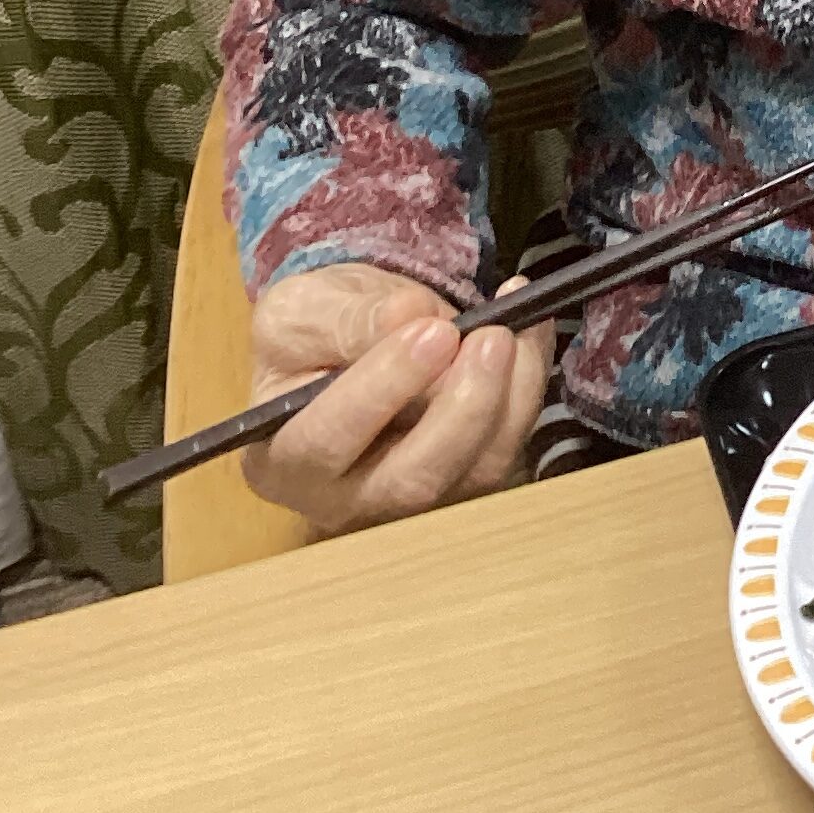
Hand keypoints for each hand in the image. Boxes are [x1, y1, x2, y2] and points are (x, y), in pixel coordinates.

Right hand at [240, 261, 553, 533]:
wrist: (350, 340)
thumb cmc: (312, 334)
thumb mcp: (302, 311)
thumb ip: (344, 320)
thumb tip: (407, 315)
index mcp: (282, 463)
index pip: (329, 441)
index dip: (386, 388)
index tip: (434, 332)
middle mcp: (344, 501)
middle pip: (414, 481)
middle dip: (464, 408)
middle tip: (491, 337)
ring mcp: (412, 501)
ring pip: (476, 472)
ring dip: (509, 397)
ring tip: (514, 326)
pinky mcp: (464, 483)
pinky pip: (509, 448)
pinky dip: (529, 388)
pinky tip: (531, 333)